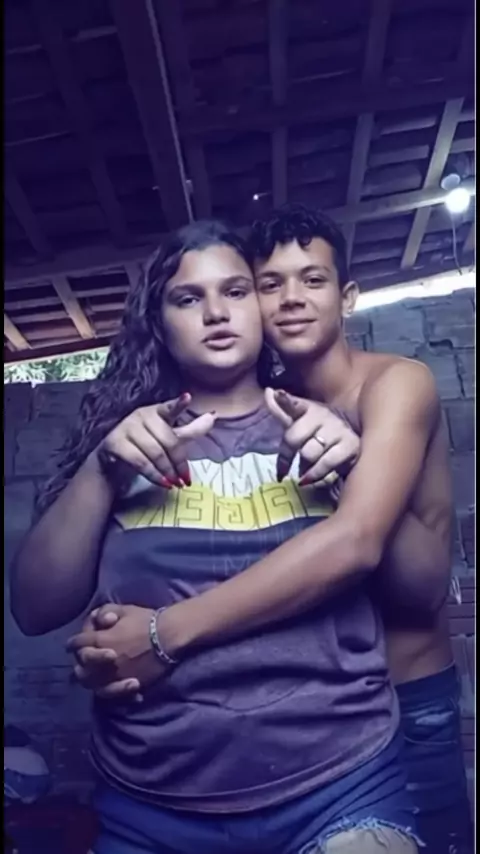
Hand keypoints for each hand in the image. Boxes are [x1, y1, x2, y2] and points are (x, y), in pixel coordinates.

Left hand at [67, 604, 166, 699]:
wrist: (168, 636)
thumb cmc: (146, 620)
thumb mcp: (124, 609)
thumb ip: (105, 612)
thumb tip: (98, 621)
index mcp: (99, 640)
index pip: (79, 643)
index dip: (73, 643)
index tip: (71, 645)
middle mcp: (102, 660)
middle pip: (82, 666)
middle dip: (79, 662)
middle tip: (79, 661)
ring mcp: (114, 675)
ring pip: (93, 683)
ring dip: (89, 678)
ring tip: (90, 676)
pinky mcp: (126, 684)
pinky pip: (113, 692)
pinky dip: (110, 690)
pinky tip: (110, 688)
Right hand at [96, 393, 215, 489]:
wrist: (113, 463)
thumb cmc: (144, 446)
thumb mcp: (169, 438)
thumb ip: (191, 429)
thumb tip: (213, 417)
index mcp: (156, 411)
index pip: (169, 407)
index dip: (178, 404)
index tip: (188, 397)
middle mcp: (141, 415)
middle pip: (168, 440)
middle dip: (179, 462)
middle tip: (186, 478)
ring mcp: (126, 427)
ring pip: (155, 453)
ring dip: (168, 471)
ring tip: (176, 483)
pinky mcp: (115, 443)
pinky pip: (140, 462)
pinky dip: (154, 475)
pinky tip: (164, 483)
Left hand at [265, 388, 359, 485]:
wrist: (350, 448)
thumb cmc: (319, 433)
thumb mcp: (300, 422)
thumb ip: (282, 410)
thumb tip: (268, 391)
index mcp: (309, 408)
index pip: (295, 404)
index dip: (286, 400)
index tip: (277, 394)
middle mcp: (324, 415)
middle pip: (295, 437)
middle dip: (291, 452)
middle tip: (293, 460)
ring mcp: (338, 430)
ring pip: (309, 452)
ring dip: (303, 466)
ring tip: (303, 470)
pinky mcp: (351, 446)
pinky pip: (326, 463)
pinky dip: (314, 474)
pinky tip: (308, 479)